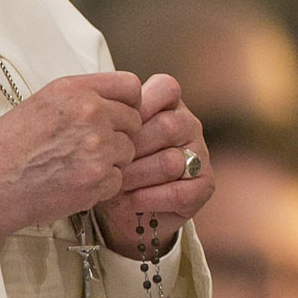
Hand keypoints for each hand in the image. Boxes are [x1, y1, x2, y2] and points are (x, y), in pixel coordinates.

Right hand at [0, 73, 143, 239]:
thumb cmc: (4, 149)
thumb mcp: (40, 104)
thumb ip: (78, 101)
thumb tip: (107, 105)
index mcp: (74, 90)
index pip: (130, 85)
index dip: (129, 103)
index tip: (122, 113)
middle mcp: (90, 113)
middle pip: (134, 121)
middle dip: (119, 135)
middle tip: (92, 148)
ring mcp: (97, 145)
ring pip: (128, 152)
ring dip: (110, 162)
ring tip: (77, 166)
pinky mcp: (99, 177)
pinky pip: (118, 180)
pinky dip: (102, 187)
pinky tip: (75, 183)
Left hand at [96, 74, 212, 258]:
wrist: (122, 209)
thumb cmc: (113, 165)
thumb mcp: (106, 137)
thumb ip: (108, 118)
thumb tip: (93, 113)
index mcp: (168, 104)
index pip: (166, 88)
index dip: (139, 105)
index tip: (114, 124)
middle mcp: (188, 125)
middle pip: (167, 127)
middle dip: (131, 148)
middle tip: (106, 162)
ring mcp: (200, 155)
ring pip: (171, 162)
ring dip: (136, 177)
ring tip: (113, 184)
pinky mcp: (204, 186)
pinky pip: (179, 192)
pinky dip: (149, 198)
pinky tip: (129, 201)